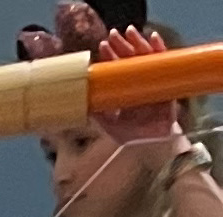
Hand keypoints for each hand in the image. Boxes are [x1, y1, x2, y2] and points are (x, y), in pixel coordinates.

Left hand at [96, 23, 185, 138]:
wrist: (153, 149)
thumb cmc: (133, 138)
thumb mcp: (110, 127)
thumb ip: (99, 115)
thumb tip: (84, 103)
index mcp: (127, 90)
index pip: (118, 70)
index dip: (111, 57)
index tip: (102, 47)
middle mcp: (140, 83)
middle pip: (131, 59)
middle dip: (122, 46)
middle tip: (112, 35)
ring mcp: (154, 82)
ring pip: (147, 57)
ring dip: (139, 42)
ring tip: (130, 32)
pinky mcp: (167, 84)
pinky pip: (165, 63)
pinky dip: (160, 50)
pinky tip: (153, 38)